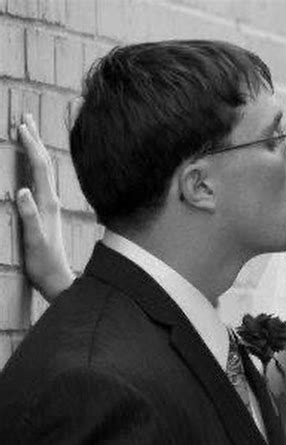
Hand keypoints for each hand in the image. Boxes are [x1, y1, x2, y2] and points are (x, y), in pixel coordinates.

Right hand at [17, 114, 74, 301]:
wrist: (57, 279)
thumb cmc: (43, 262)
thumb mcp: (34, 240)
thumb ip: (29, 216)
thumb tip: (22, 190)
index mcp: (48, 203)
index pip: (40, 168)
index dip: (30, 146)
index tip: (21, 125)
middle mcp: (52, 200)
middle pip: (44, 164)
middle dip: (35, 140)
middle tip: (26, 117)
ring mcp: (51, 206)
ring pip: (43, 171)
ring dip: (35, 150)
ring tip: (29, 133)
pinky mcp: (47, 212)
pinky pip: (41, 182)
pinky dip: (34, 167)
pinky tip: (32, 166)